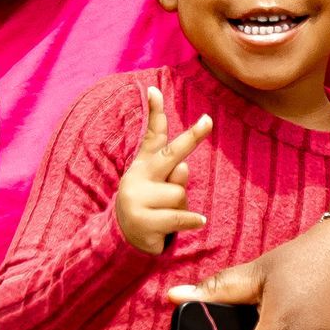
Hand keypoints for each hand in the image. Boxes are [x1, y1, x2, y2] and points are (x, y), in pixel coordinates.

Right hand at [115, 85, 212, 254]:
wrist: (122, 240)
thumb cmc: (148, 206)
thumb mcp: (157, 187)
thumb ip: (172, 174)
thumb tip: (184, 167)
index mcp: (143, 165)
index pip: (151, 136)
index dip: (154, 113)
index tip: (154, 89)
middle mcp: (139, 178)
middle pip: (171, 155)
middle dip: (191, 139)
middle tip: (208, 121)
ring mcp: (139, 199)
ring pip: (180, 193)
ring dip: (182, 206)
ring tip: (166, 214)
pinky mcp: (145, 222)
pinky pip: (179, 216)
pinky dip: (191, 220)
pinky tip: (200, 221)